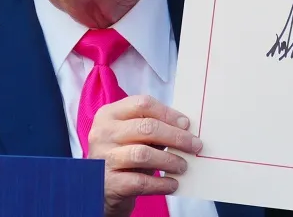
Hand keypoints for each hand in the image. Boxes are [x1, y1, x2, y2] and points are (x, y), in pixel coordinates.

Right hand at [84, 94, 200, 216]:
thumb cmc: (121, 156)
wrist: (99, 188)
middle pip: (146, 127)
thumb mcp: (130, 137)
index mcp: (109, 114)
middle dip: (175, 136)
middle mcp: (103, 133)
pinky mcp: (110, 183)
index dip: (168, 113)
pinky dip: (161, 183)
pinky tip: (172, 184)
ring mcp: (104, 158)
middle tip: (194, 145)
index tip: (186, 124)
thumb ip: (151, 128)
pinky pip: (141, 181)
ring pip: (143, 153)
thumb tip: (184, 128)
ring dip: (169, 160)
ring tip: (183, 166)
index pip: (142, 104)